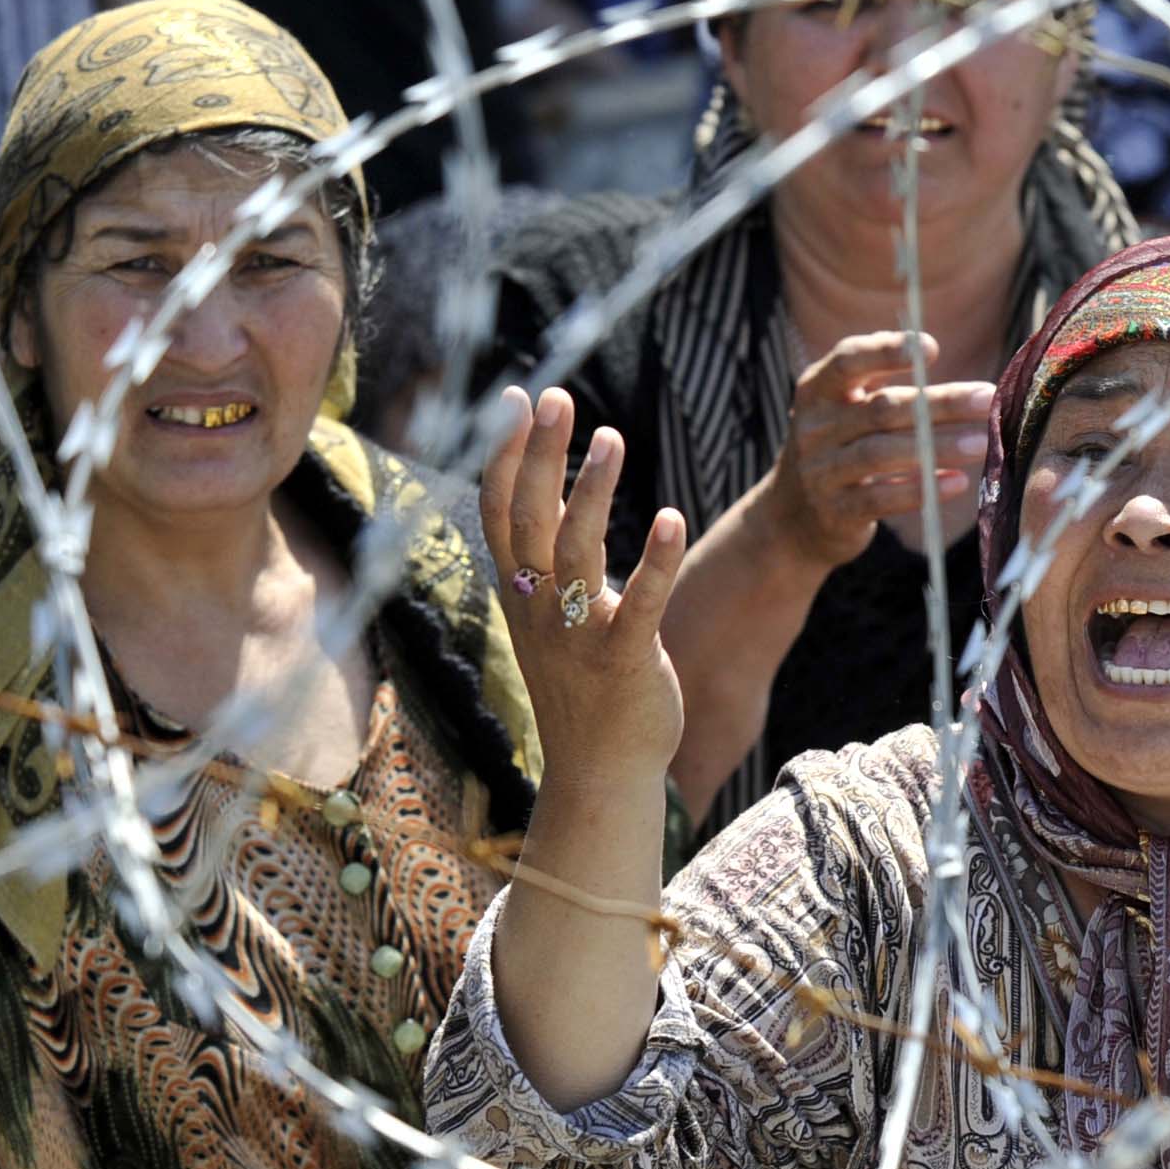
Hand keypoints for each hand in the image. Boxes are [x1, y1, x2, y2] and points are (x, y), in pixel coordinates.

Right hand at [480, 387, 687, 790]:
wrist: (601, 773)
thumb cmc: (582, 688)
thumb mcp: (547, 620)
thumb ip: (542, 564)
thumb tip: (544, 498)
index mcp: (517, 593)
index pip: (498, 511)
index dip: (501, 455)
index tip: (512, 398)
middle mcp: (537, 609)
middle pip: (528, 517)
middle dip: (537, 454)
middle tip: (552, 395)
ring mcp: (576, 636)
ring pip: (576, 550)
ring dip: (593, 490)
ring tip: (611, 437)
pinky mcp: (624, 660)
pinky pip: (640, 603)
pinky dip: (657, 560)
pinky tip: (672, 518)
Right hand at [765, 333, 994, 573]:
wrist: (792, 517)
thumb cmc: (839, 448)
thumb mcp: (845, 408)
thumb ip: (881, 380)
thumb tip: (934, 353)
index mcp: (817, 390)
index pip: (848, 360)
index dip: (887, 351)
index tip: (931, 347)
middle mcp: (814, 427)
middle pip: (880, 409)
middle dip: (939, 403)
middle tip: (986, 398)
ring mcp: (820, 472)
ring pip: (882, 454)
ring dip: (937, 446)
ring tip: (981, 442)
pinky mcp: (835, 512)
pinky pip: (881, 499)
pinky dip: (921, 490)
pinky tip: (957, 483)